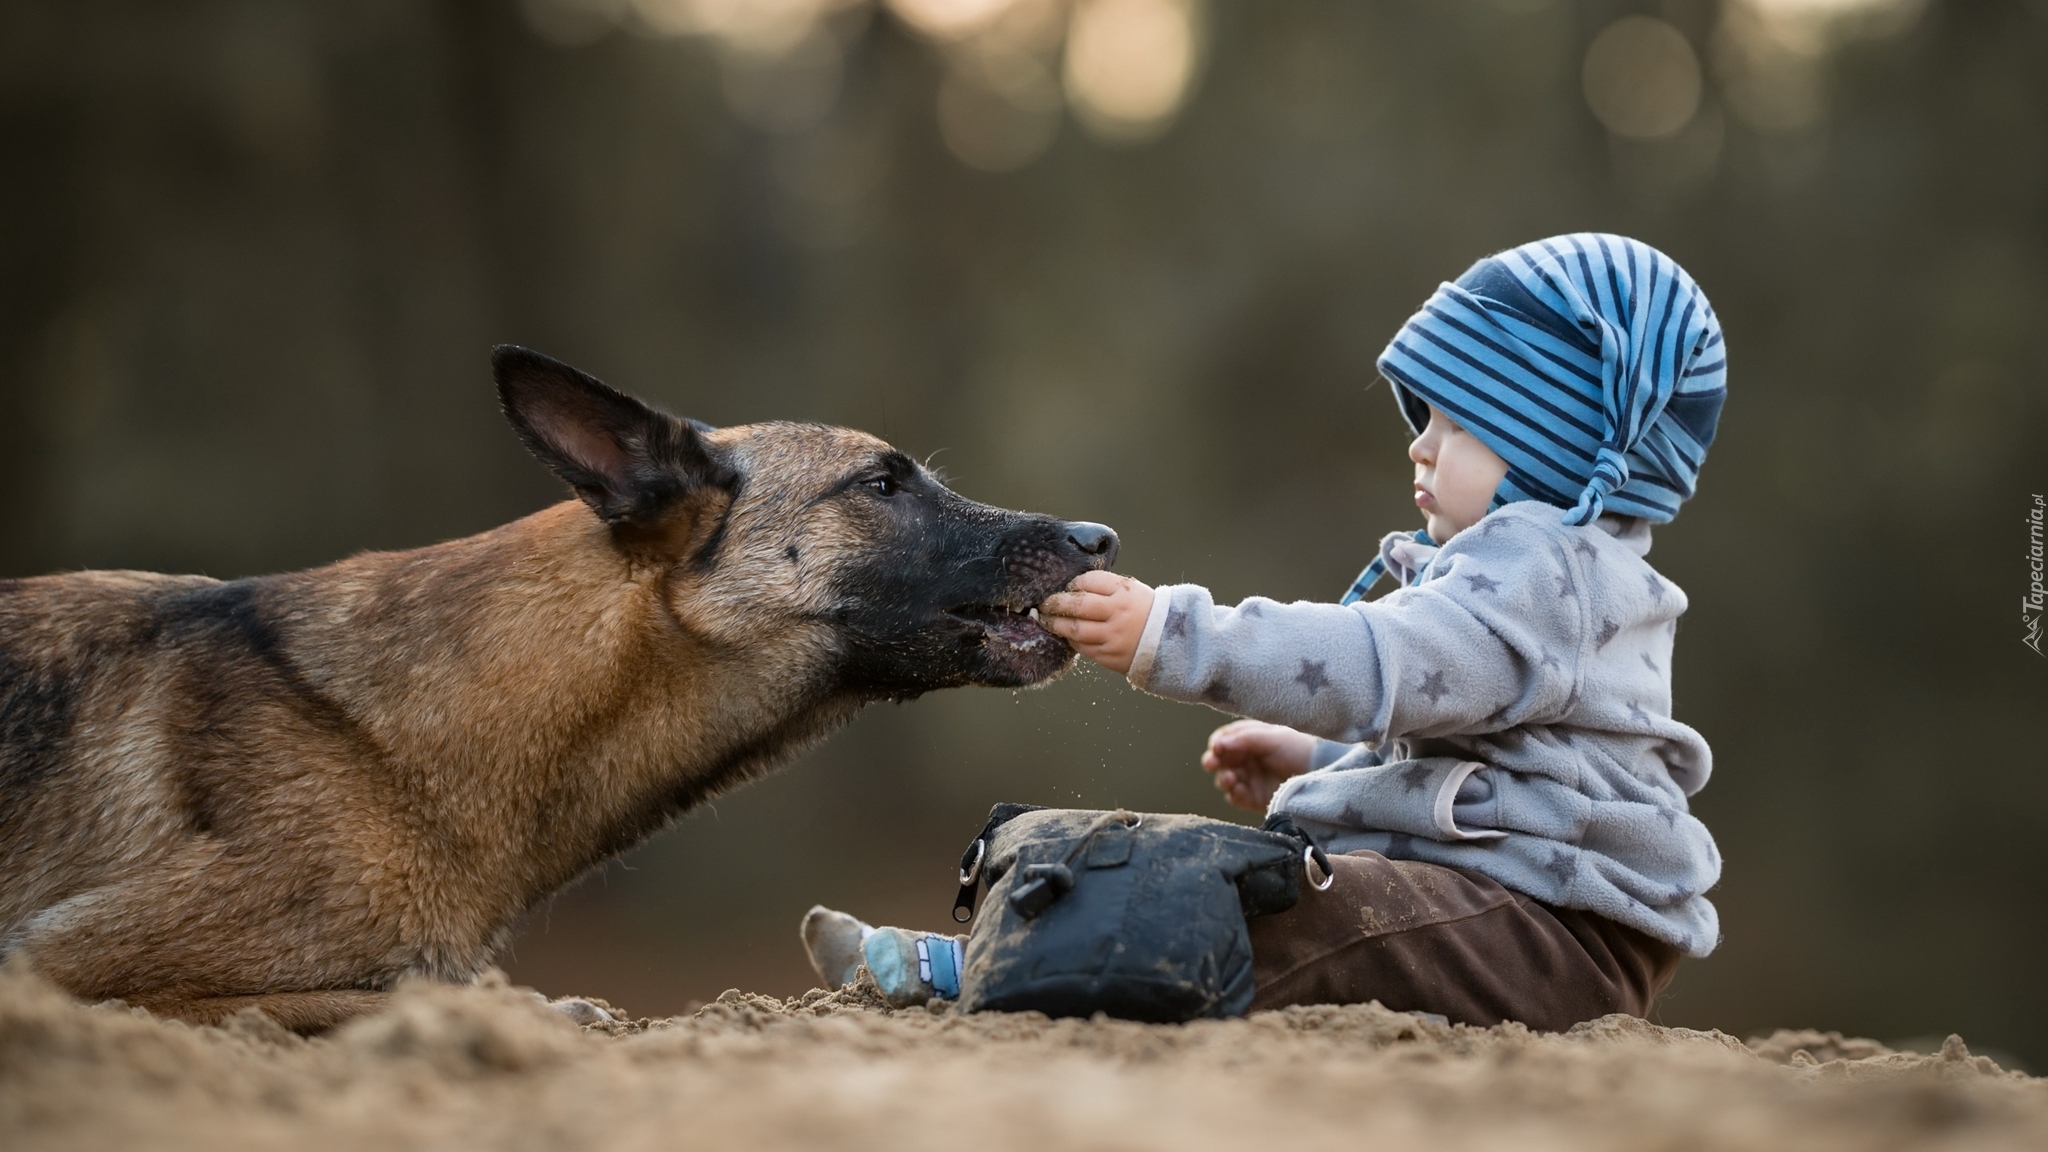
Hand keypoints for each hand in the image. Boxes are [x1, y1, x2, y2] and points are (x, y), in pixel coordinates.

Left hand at [1038, 571, 1153, 675]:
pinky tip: (1066, 634)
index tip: (1066, 587)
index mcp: (1124, 592)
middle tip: (1044, 603)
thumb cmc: (1146, 612)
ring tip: (1046, 619)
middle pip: (1078, 604)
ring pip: (1075, 629)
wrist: (1170, 642)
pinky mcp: (1109, 656)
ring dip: (1056, 624)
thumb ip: (1106, 587)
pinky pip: (1082, 647)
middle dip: (1056, 603)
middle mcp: (1118, 613)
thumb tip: (1073, 587)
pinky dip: (1071, 639)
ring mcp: (1113, 637)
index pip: (1090, 581)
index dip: (1074, 583)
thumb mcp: (1132, 591)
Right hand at [1202, 720, 1315, 812]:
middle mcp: (1247, 758)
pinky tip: (1238, 790)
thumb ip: (1245, 738)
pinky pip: (1236, 797)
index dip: (1218, 743)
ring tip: (1229, 778)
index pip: (1224, 739)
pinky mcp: (1255, 798)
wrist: (1321, 772)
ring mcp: (1250, 778)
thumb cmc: (1298, 748)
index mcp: (1249, 739)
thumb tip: (1218, 743)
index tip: (1217, 746)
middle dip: (1212, 761)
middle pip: (1220, 760)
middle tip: (1211, 763)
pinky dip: (1233, 794)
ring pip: (1225, 779)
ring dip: (1222, 778)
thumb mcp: (1272, 737)